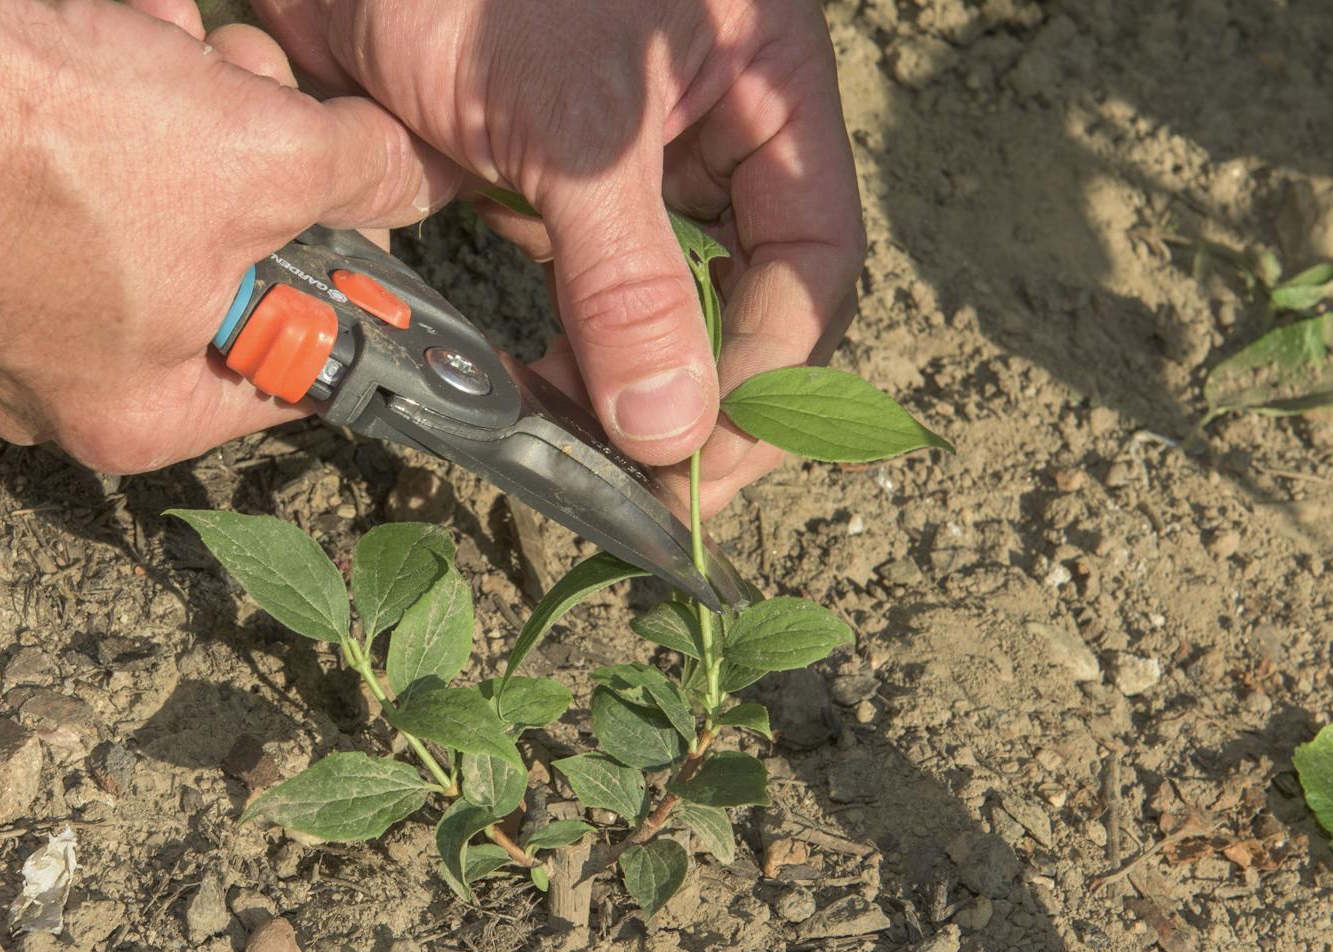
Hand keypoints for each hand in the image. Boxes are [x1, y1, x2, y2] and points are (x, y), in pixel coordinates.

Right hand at [0, 0, 458, 473]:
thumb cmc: (52, 142)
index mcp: (135, 416)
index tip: (361, 209)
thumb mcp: (264, 160)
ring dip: (181, 108)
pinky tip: (109, 35)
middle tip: (253, 89)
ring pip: (145, 199)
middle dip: (251, 162)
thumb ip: (362, 180)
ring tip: (165, 45)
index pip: (288, 372)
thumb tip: (411, 186)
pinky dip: (102, 92)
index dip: (341, 280)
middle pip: (215, 272)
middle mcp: (52, 381)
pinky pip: (65, 166)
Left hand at [255, 0, 863, 514]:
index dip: (771, 373)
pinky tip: (522, 383)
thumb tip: (671, 431)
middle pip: (739, 291)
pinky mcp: (529, 167)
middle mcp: (705, 124)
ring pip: (647, 296)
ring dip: (618, 376)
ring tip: (574, 441)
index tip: (701, 466)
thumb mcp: (572, 123)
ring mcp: (614, 151)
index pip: (811, 262)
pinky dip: (549, 337)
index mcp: (764, 87)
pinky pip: (564, 276)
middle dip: (695, 391)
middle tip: (640, 484)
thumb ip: (628, 277)